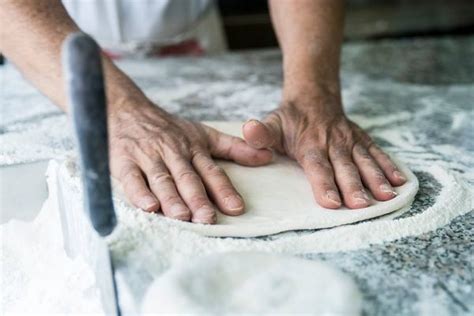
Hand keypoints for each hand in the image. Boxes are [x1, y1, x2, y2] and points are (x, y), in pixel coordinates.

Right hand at [108, 102, 271, 222]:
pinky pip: (132, 179)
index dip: (224, 190)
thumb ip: (235, 147)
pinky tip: (149, 207)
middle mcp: (173, 154)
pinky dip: (139, 193)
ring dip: (172, 199)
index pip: (211, 172)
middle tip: (208, 218)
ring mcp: (148, 158)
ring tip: (182, 217)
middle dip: (198, 199)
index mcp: (193, 149)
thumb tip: (267, 157)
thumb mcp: (204, 134)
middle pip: (187, 178)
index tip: (236, 208)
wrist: (127, 110)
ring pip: (162, 180)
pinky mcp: (124, 162)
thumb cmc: (169, 128)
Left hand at [242, 93, 406, 208]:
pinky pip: (378, 152)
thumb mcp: (272, 124)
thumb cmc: (290, 119)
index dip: (324, 184)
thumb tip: (248, 130)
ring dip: (376, 179)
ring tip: (387, 196)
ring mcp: (350, 141)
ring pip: (365, 161)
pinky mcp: (362, 140)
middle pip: (344, 168)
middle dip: (354, 187)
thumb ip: (261, 134)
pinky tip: (401, 181)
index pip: (318, 167)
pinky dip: (389, 166)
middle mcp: (333, 143)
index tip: (331, 202)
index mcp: (310, 144)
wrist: (313, 95)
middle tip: (362, 206)